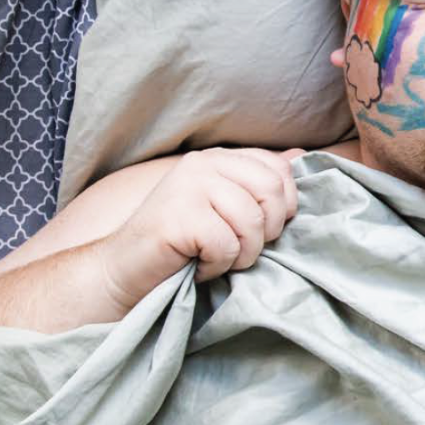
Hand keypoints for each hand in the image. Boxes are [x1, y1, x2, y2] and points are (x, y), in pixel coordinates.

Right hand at [98, 147, 304, 311]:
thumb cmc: (180, 243)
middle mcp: (203, 164)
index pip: (278, 168)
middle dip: (267, 232)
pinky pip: (226, 246)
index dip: (284, 204)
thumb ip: (257, 182)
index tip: (264, 229)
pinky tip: (198, 265)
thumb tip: (301, 154)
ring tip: (217, 260)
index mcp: (218, 158)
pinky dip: (217, 266)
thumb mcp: (224, 207)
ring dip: (242, 255)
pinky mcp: (178, 217)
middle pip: (270, 192)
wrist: (123, 269)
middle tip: (241, 249)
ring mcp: (188, 187)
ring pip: (251, 222)